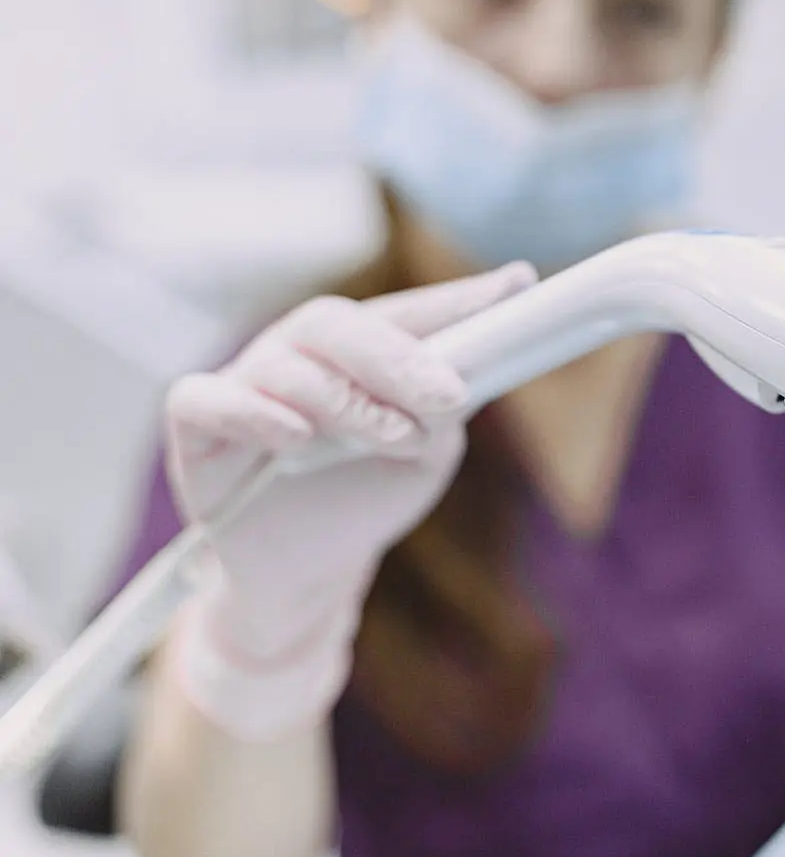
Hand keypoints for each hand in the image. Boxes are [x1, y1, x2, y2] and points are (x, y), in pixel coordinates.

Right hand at [162, 262, 536, 738]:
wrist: (310, 569)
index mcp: (358, 348)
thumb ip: (441, 410)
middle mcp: (298, 352)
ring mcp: (244, 383)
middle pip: (337, 323)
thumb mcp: (426, 454)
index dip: (457, 298)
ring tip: (395, 436)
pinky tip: (297, 437)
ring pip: (286, 365)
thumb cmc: (366, 496)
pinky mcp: (196, 428)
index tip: (516, 286)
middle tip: (450, 396)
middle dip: (399, 358)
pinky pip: (206, 400)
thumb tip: (462, 374)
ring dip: (349, 400)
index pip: (406, 310)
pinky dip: (254, 413)